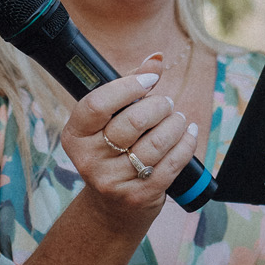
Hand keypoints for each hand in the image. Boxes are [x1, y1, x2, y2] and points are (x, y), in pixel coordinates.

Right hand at [62, 64, 199, 231]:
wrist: (112, 206)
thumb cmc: (113, 150)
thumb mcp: (110, 121)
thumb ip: (129, 87)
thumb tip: (156, 58)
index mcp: (75, 135)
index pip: (97, 104)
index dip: (127, 87)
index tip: (150, 80)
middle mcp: (89, 160)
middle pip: (132, 122)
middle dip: (159, 106)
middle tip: (166, 104)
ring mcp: (113, 181)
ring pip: (156, 143)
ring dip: (176, 124)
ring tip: (178, 119)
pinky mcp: (138, 196)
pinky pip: (171, 163)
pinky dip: (186, 143)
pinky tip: (189, 133)